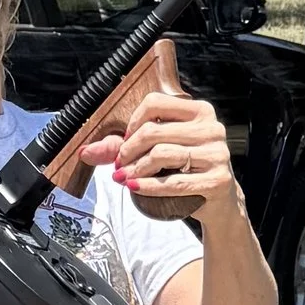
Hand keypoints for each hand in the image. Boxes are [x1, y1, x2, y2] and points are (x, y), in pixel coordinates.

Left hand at [77, 93, 244, 224]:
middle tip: (120, 165)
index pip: (156, 102)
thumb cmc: (186, 169)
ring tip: (126, 178)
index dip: (133, 121)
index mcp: (201, 112)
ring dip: (136, 169)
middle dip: (128, 150)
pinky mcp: (218, 181)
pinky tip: (135, 187)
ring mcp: (218, 155)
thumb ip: (122, 147)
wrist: (220, 201)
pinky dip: (148, 185)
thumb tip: (85, 152)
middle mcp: (213, 129)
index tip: (127, 140)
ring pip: (162, 155)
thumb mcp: (160, 150)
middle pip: (154, 131)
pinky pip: (174, 182)